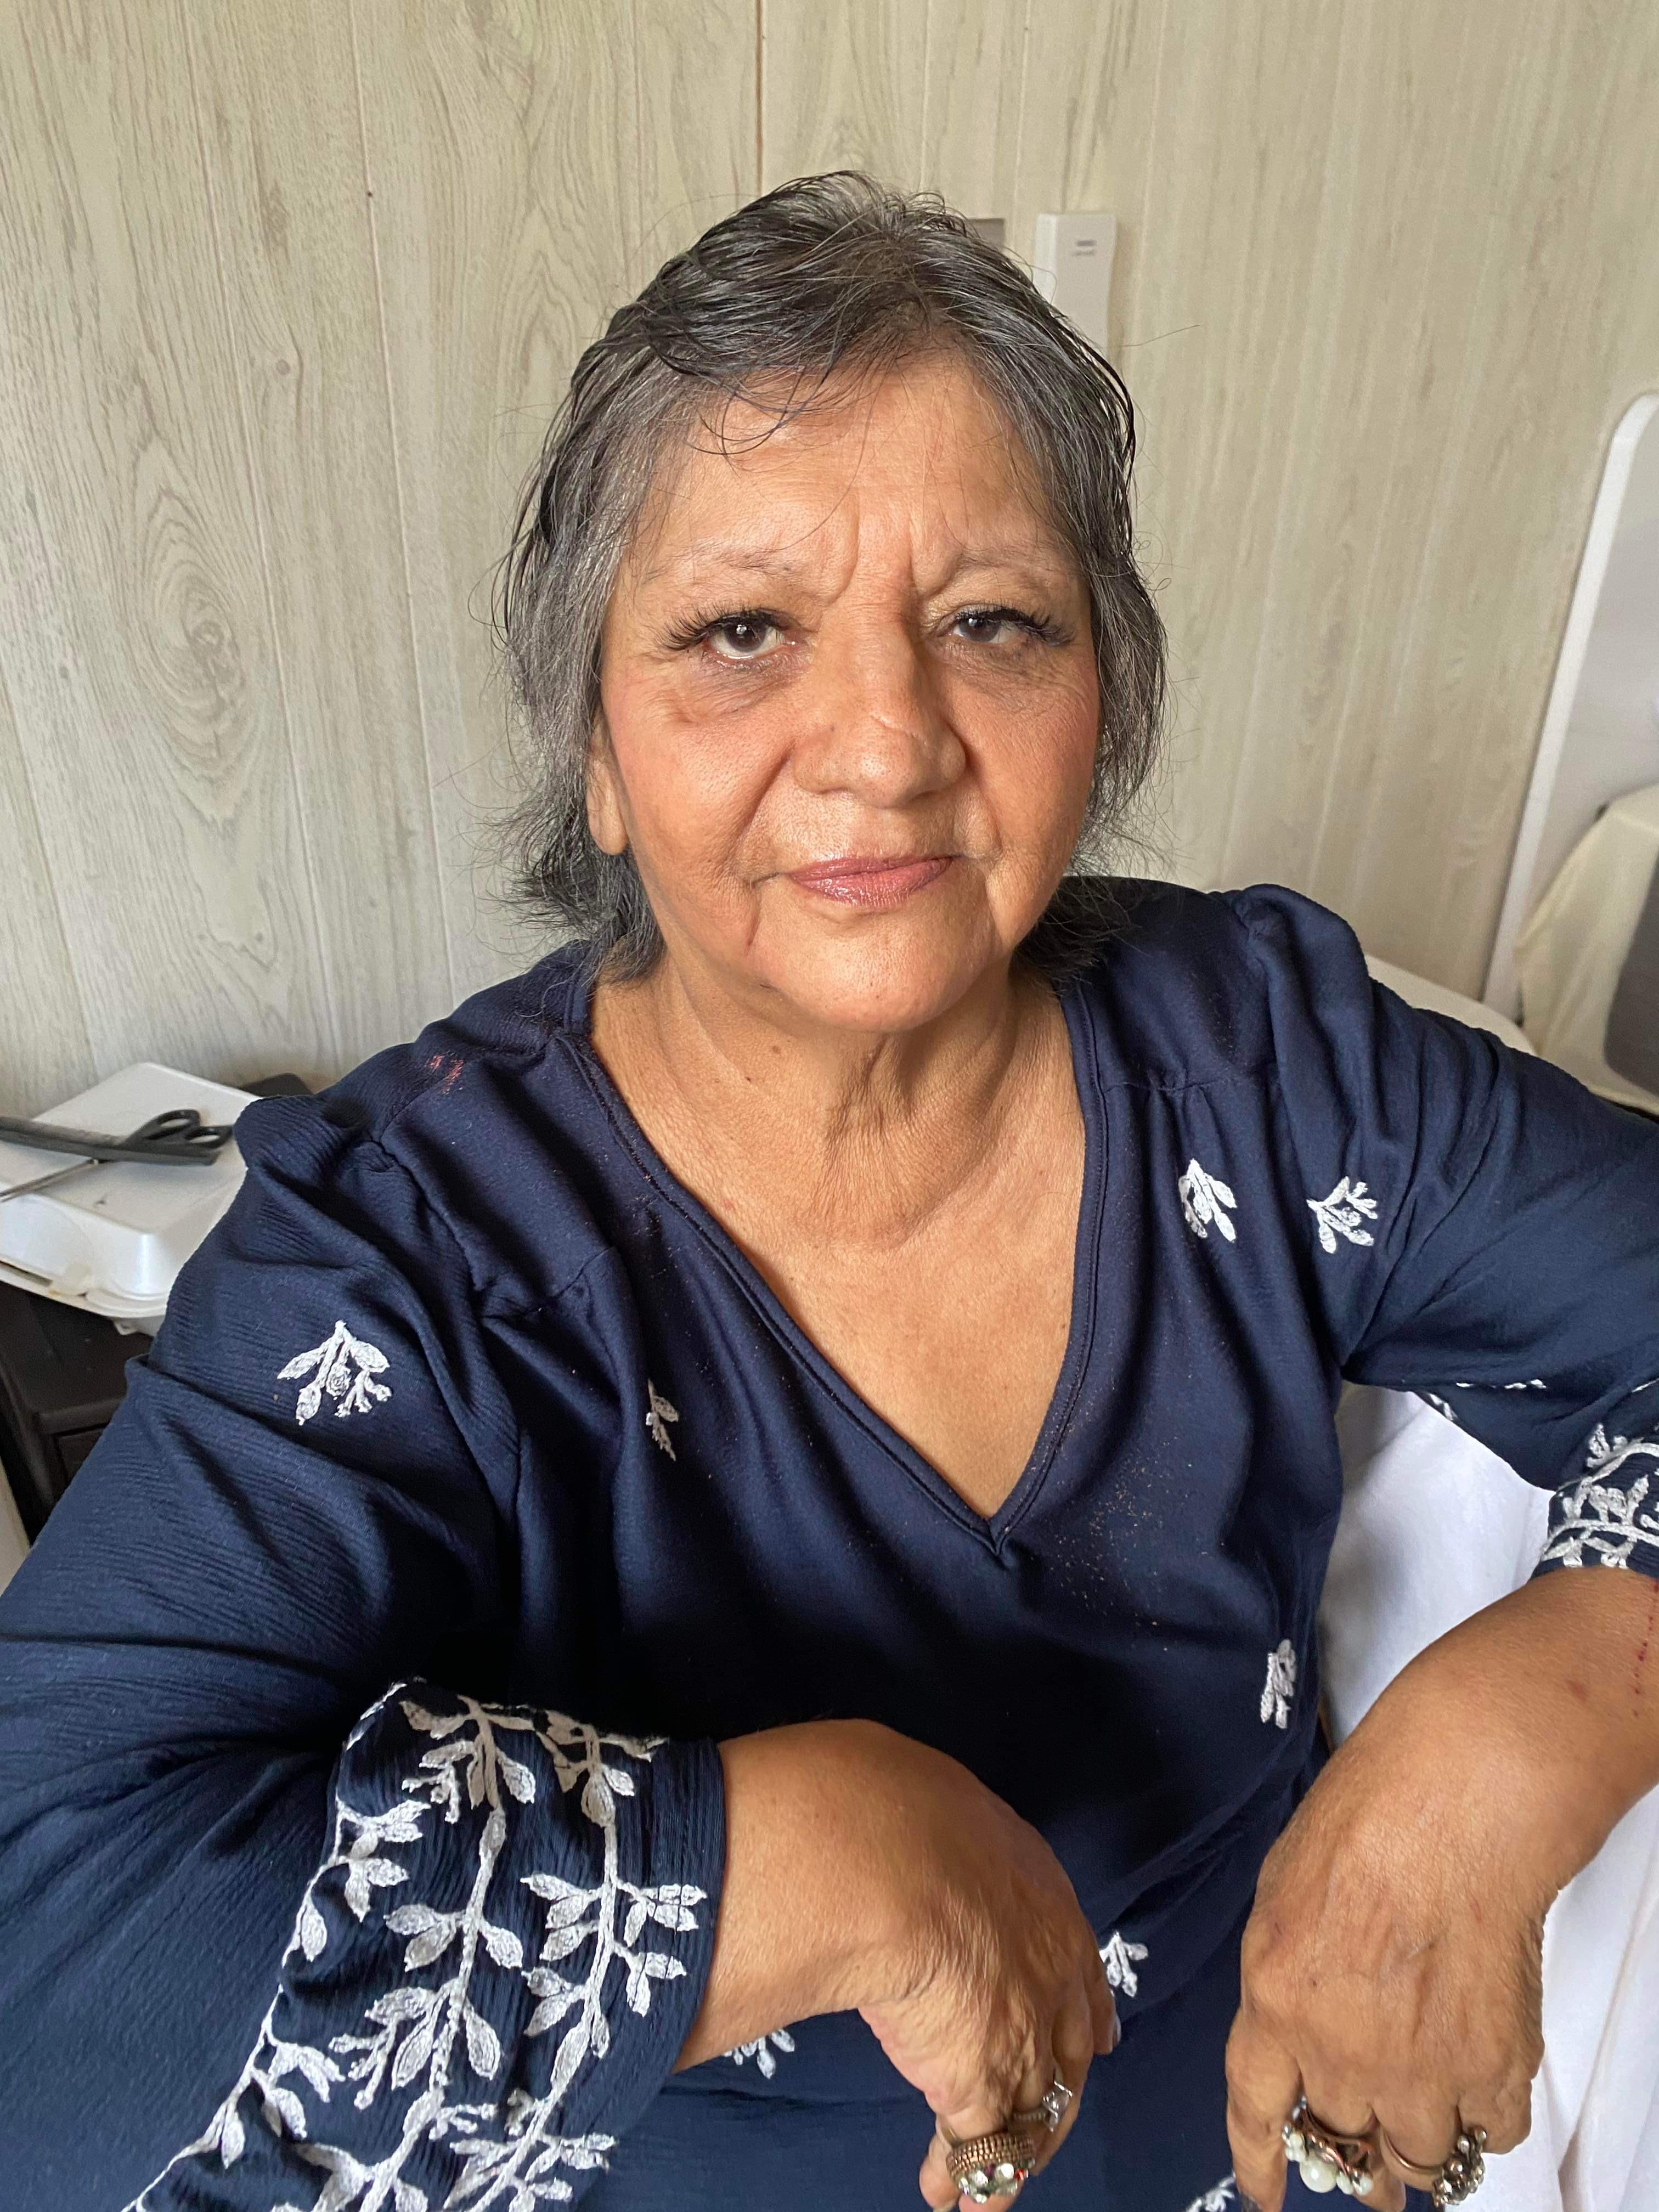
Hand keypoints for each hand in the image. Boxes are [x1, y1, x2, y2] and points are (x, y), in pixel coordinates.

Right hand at [849, 1729, 1118, 2208]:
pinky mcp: (977, 2083)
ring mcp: (1022, 2035)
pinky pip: (980, 2147)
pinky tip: (943, 2195)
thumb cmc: (900, 1809)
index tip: (1095, 2041)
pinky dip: (965, 2178)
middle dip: (1055, 2096)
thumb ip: (939, 1834)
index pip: (1079, 1971)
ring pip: (1034, 2108)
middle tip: (1042, 2129)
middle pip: (1070, 2053)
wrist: (889, 1859)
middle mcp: (1052, 1974)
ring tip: (983, 2186)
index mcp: (1045, 1899)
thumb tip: (892, 1809)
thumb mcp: (939, 1803)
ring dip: (1011, 2150)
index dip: (1084, 2014)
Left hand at [1226, 1571, 1658, 2211]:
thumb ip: (1285, 1977)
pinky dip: (1487, 2113)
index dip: (1261, 2166)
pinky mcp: (1495, 2066)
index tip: (1268, 2198)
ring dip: (1421, 2145)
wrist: (1455, 1801)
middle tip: (1369, 2147)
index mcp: (1275, 2003)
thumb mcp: (1280, 1895)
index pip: (1254, 2113)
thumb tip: (1298, 2023)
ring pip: (1420, 2160)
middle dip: (1354, 2154)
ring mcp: (1422, 2069)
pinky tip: (1482, 2071)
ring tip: (1427, 2113)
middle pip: (1345, 2148)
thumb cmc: (1365, 1819)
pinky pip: (1490, 2130)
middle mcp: (1342, 2053)